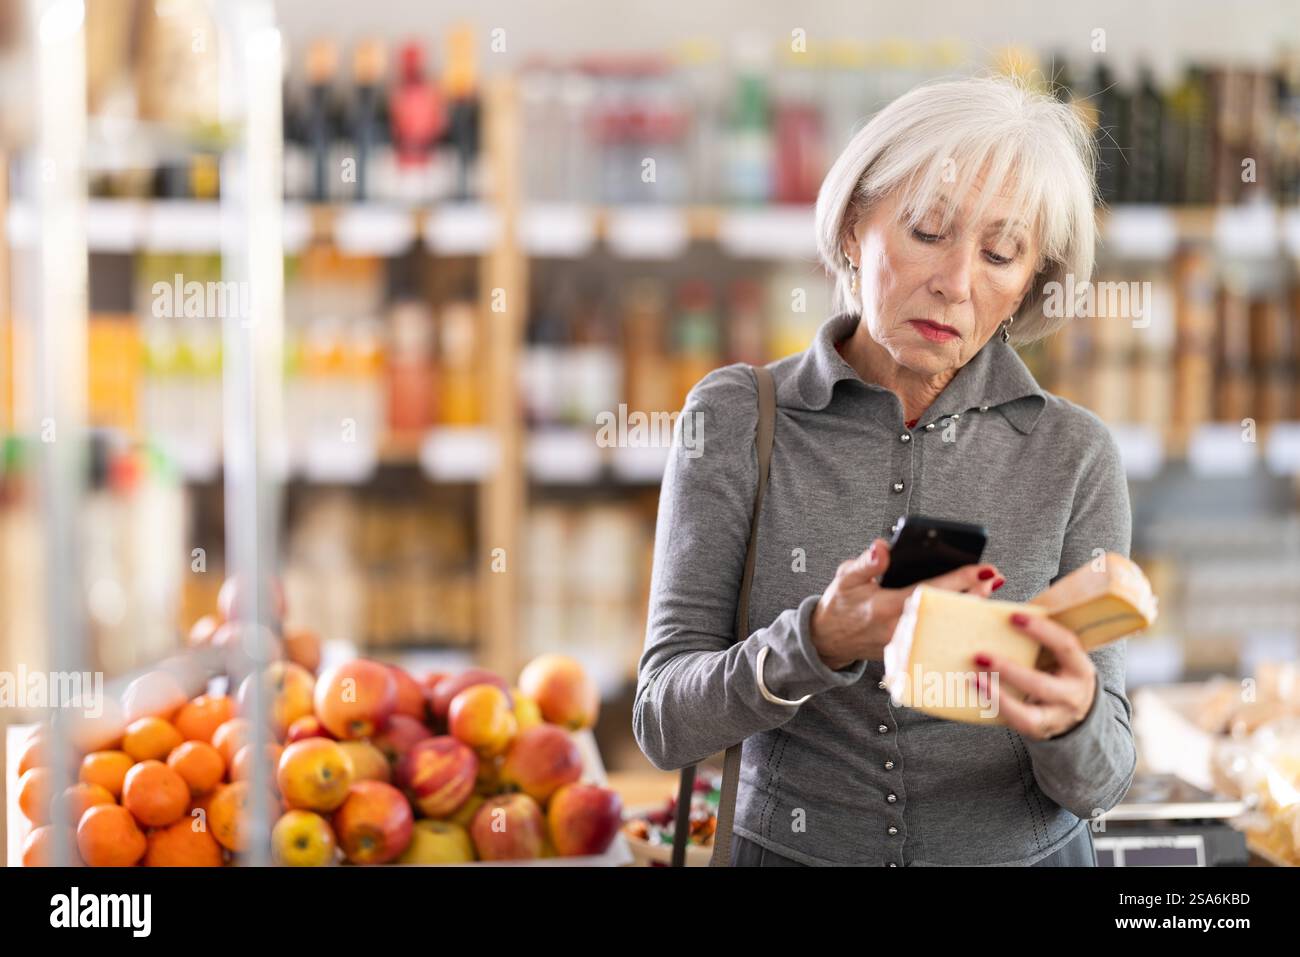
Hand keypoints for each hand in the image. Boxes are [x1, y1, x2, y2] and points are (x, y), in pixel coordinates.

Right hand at [810, 537, 1005, 668]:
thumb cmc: (840, 606)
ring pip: (947, 625)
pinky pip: (939, 636)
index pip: (930, 590)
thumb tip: (882, 546)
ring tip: (988, 590)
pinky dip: (956, 623)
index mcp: (885, 607)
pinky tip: (972, 612)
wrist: (829, 640)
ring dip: (970, 608)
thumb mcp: (845, 578)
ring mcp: (907, 643)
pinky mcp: (909, 651)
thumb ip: (866, 562)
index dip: (959, 579)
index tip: (981, 569)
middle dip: (974, 593)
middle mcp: (900, 628)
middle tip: (994, 577)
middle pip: (947, 610)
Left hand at [970, 612, 1096, 739]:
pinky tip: (979, 693)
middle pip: (1041, 684)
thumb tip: (996, 592)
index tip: (1014, 616)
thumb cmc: (1058, 672)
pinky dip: (996, 708)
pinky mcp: (1040, 732)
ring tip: (974, 679)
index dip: (1041, 630)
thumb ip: (1039, 634)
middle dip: (1008, 670)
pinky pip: (1017, 724)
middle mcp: (1073, 695)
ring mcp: (1057, 718)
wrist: (1077, 715)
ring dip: (997, 696)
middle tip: (979, 654)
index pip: (1066, 645)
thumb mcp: (1058, 655)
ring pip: (1028, 714)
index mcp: (1080, 668)